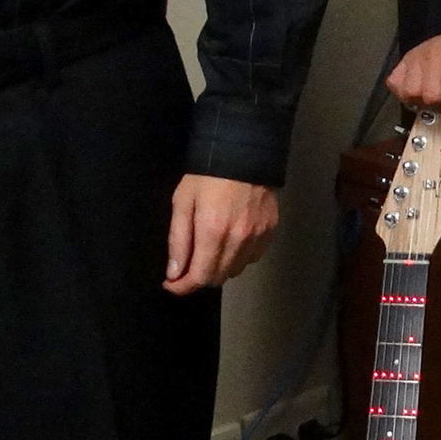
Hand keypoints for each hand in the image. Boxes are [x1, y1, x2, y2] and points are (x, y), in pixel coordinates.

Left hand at [166, 175, 277, 294]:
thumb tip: (174, 273)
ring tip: (208, 251)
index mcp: (212, 232)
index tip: (171, 284)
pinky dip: (237, 258)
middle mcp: (238, 240)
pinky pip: (251, 258)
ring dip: (218, 269)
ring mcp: (257, 237)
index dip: (182, 287)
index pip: (199, 278)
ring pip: (235, 271)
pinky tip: (230, 242)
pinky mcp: (269, 231)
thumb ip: (178, 240)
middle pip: (217, 279)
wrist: (245, 152)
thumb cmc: (207, 175)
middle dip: (198, 278)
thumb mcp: (183, 202)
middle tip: (186, 265)